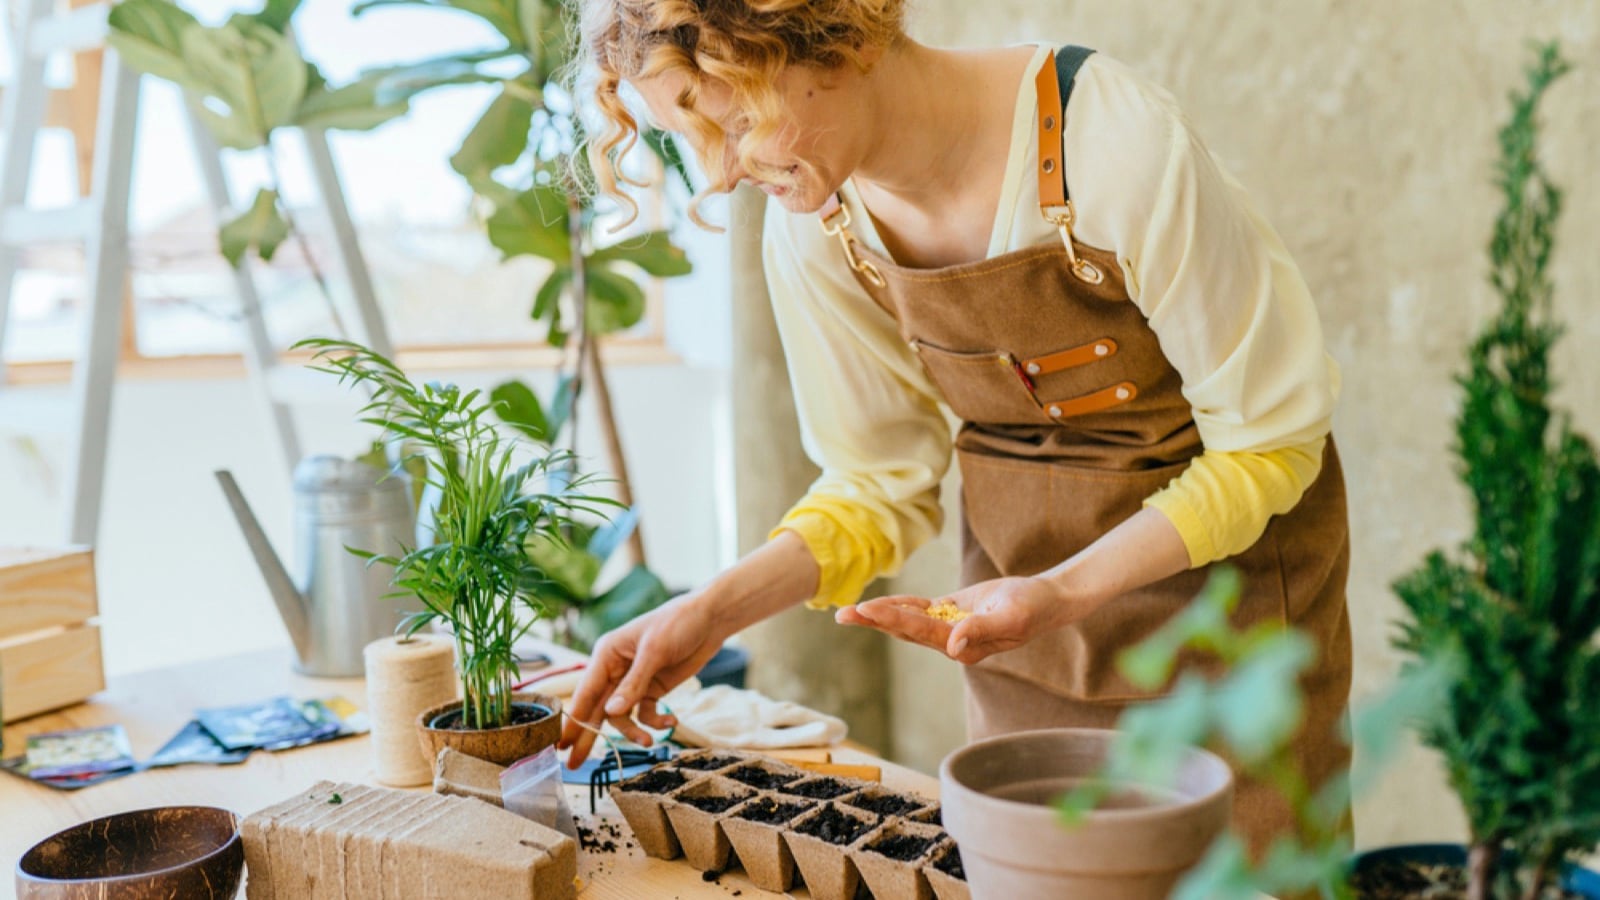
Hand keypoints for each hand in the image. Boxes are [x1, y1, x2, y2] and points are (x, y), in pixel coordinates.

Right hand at [557, 592, 727, 767]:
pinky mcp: (653, 689)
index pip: (585, 692)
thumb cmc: (677, 623)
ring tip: (648, 742)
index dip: (573, 719)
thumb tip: (611, 712)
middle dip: (589, 735)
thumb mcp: (654, 651)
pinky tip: (671, 722)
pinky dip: (656, 722)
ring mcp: (634, 681)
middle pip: (598, 708)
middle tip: (575, 764)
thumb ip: (633, 684)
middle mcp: (615, 669)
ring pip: (622, 716)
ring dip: (633, 731)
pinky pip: (646, 713)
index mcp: (607, 654)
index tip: (560, 744)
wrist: (711, 619)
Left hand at [835, 576, 1079, 664]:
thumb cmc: (1032, 608)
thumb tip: (952, 646)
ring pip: (907, 621)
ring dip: (879, 616)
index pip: (921, 631)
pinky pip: (920, 610)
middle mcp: (952, 642)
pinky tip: (878, 605)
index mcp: (964, 646)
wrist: (1046, 600)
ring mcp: (950, 629)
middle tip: (841, 614)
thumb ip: (982, 629)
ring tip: (848, 612)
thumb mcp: (1011, 616)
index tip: (867, 609)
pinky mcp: (952, 614)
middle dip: (873, 622)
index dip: (893, 619)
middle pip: (905, 630)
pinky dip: (899, 605)